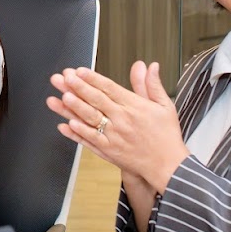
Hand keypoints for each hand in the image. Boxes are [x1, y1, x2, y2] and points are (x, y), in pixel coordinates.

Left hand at [47, 61, 188, 191]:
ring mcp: (114, 136)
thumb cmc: (166, 135)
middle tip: (64, 78)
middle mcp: (122, 120)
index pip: (110, 88)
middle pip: (97, 101)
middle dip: (79, 88)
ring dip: (75, 108)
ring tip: (62, 97)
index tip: (79, 71)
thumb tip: (150, 66)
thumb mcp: (164, 106)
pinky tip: (66, 125)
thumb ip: (152, 85)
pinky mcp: (109, 151)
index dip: (93, 79)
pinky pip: (90, 140)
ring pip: (91, 119)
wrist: (168, 166)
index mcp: (135, 106)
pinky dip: (78, 133)